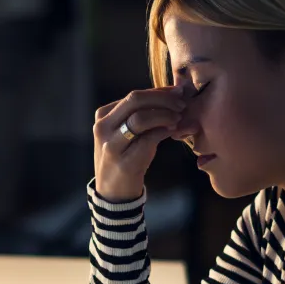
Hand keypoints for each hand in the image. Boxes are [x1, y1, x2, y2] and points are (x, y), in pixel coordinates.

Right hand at [93, 86, 193, 201]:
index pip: (134, 96)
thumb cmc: (125, 157)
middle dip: (163, 99)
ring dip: (164, 115)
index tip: (177, 93)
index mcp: (104, 115)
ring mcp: (111, 145)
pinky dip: (164, 131)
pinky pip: (148, 139)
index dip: (159, 92)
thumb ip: (144, 113)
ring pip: (140, 118)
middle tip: (181, 104)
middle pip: (135, 100)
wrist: (113, 191)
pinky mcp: (124, 161)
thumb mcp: (127, 132)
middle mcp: (103, 127)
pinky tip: (174, 131)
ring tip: (178, 118)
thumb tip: (174, 92)